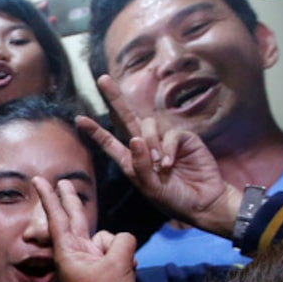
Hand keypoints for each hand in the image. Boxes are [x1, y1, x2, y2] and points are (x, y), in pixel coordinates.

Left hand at [32, 177, 138, 281]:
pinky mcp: (109, 270)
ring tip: (119, 274)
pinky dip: (128, 262)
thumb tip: (123, 241)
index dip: (50, 197)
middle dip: (72, 200)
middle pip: (77, 218)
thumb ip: (122, 241)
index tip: (38, 180)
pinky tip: (127, 278)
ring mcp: (94, 261)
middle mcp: (78, 252)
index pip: (58, 216)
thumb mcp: (117, 263)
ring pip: (111, 239)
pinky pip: (122, 253)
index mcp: (69, 251)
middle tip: (64, 181)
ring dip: (120, 251)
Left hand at [78, 76, 240, 235]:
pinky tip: (170, 164)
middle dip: (114, 98)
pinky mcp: (182, 138)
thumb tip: (134, 138)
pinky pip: (170, 133)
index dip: (95, 131)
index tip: (79, 119)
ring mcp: (163, 140)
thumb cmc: (174, 199)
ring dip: (151, 143)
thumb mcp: (150, 188)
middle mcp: (145, 146)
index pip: (109, 142)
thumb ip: (140, 165)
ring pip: (148, 125)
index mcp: (131, 160)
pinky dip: (168, 148)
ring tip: (160, 166)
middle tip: (102, 79)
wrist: (202, 202)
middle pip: (126, 117)